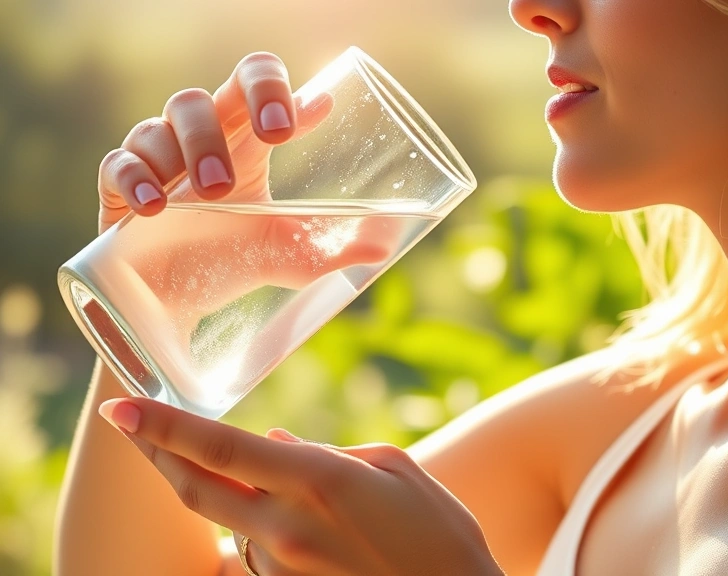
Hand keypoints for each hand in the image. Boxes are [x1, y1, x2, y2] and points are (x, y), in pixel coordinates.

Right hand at [94, 53, 397, 328]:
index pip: (260, 93)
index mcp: (244, 145)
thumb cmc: (234, 265)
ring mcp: (158, 161)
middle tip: (274, 135)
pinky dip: (135, 177)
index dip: (282, 90)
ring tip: (215, 191)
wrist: (178, 308)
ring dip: (195, 147)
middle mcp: (200, 142)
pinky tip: (153, 207)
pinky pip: (118, 163)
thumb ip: (338, 249)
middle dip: (245, 102)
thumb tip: (390, 242)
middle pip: (213, 93)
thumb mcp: (293, 257)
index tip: (316, 109)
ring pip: (166, 121)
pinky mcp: (119, 189)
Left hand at [97, 397, 504, 575]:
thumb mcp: (395, 469)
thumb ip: (325, 452)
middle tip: (131, 424)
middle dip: (155, 453)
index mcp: (318, 482)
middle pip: (195, 490)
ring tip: (263, 478)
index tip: (121, 405)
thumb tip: (273, 442)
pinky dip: (261, 526)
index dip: (163, 425)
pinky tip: (296, 520)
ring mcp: (282, 569)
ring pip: (231, 522)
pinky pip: (258, 551)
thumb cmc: (440, 533)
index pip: (219, 448)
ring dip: (227, 495)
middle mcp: (288, 528)